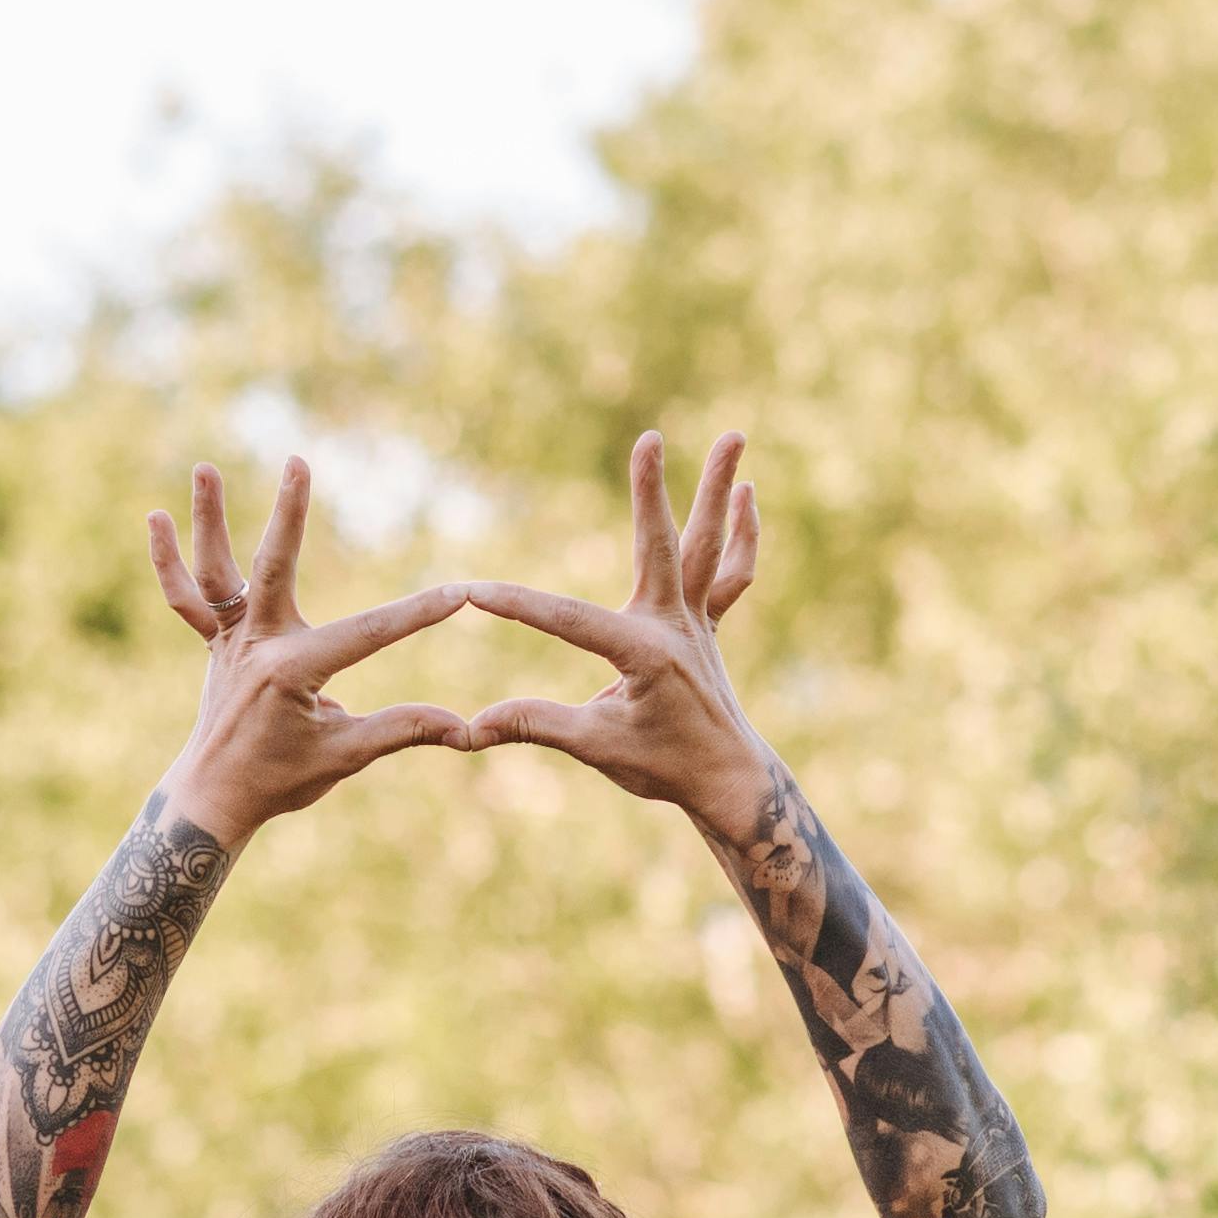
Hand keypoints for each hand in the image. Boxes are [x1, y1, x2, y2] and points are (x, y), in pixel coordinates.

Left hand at [146, 456, 472, 839]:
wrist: (215, 797)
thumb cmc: (281, 780)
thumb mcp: (346, 756)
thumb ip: (402, 730)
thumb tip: (464, 727)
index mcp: (292, 671)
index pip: (368, 633)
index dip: (419, 614)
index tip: (461, 592)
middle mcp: (257, 646)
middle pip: (273, 567)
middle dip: (290, 512)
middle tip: (299, 460)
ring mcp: (229, 642)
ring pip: (215, 572)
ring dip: (208, 519)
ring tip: (203, 468)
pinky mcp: (213, 645)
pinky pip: (185, 599)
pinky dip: (166, 562)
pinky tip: (155, 518)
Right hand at [460, 428, 770, 819]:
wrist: (728, 781)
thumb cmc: (664, 767)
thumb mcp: (595, 747)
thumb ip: (535, 725)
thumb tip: (471, 727)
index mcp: (644, 653)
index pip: (568, 620)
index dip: (516, 605)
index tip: (470, 592)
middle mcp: (675, 625)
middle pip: (662, 544)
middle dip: (652, 490)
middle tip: (651, 437)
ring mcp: (697, 621)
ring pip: (709, 545)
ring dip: (720, 490)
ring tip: (734, 436)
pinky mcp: (707, 625)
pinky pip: (730, 573)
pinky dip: (741, 535)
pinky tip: (747, 497)